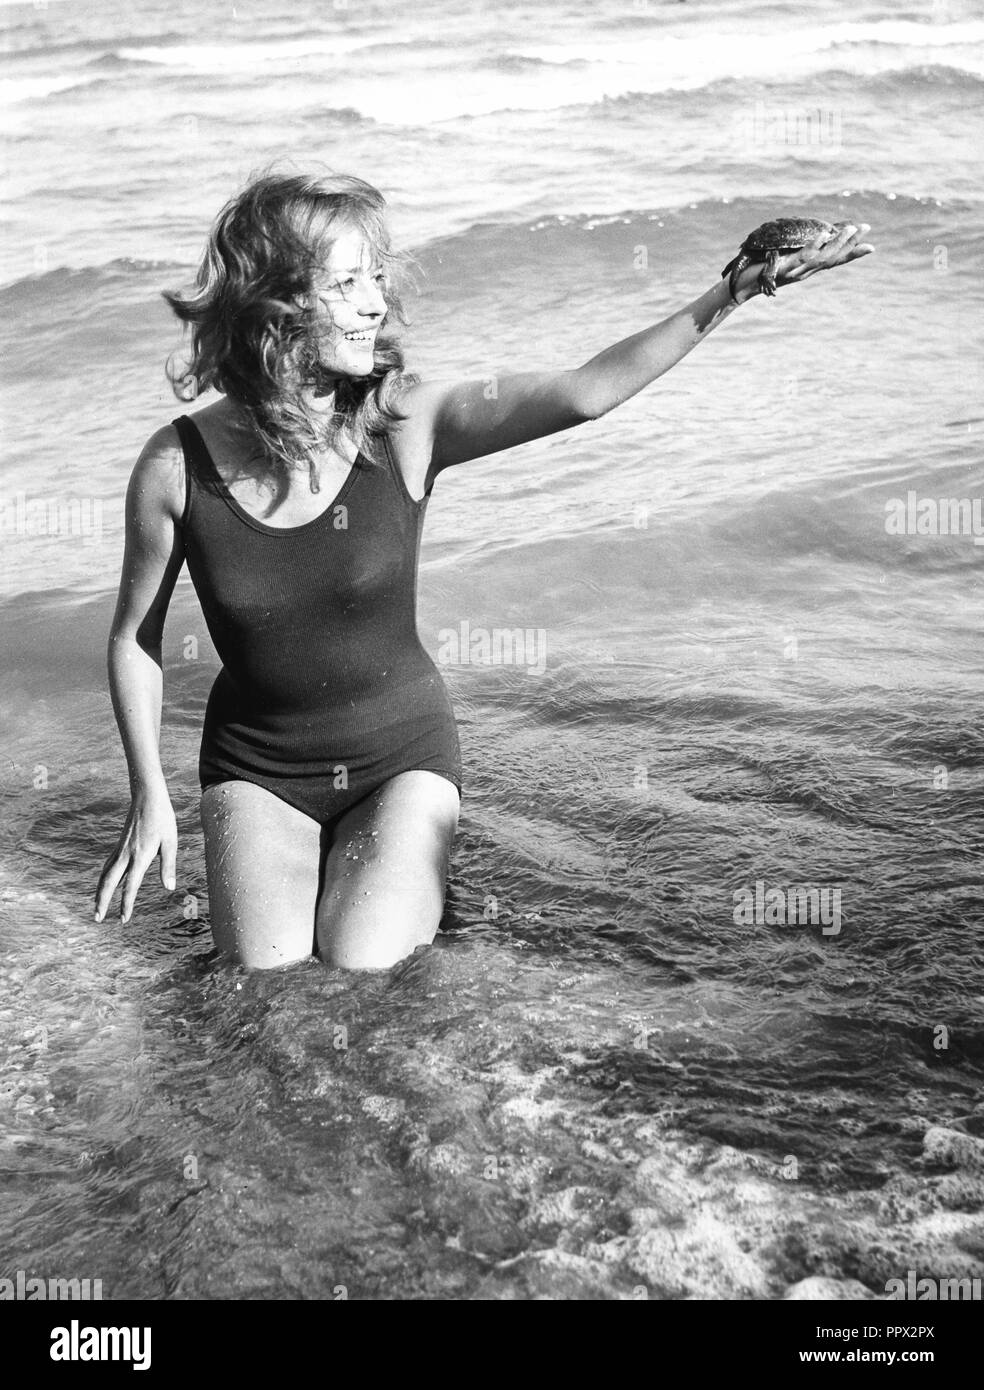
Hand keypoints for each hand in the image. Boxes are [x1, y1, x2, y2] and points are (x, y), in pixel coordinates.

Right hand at [94, 787, 177, 923]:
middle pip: (108, 883)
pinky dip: (103, 879)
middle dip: (101, 901)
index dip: (126, 904)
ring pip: (105, 874)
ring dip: (99, 892)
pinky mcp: (119, 846)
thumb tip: (169, 888)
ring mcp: (120, 850)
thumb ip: (168, 866)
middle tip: (96, 919)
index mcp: (140, 856)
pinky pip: (108, 866)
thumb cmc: (163, 819)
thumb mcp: (171, 842)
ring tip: (96, 907)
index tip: (123, 919)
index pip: (130, 886)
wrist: (147, 798)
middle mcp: (126, 855)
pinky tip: (105, 885)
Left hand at [732, 222, 874, 302]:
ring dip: (837, 242)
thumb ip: (796, 254)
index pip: (833, 262)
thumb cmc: (758, 274)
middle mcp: (803, 273)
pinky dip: (814, 245)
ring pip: (822, 258)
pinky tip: (822, 235)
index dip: (852, 255)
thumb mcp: (781, 261)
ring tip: (851, 228)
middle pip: (832, 258)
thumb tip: (808, 242)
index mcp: (806, 271)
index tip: (871, 247)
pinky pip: (801, 257)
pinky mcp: (783, 268)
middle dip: (850, 243)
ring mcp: (794, 271)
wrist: (740, 287)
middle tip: (866, 227)